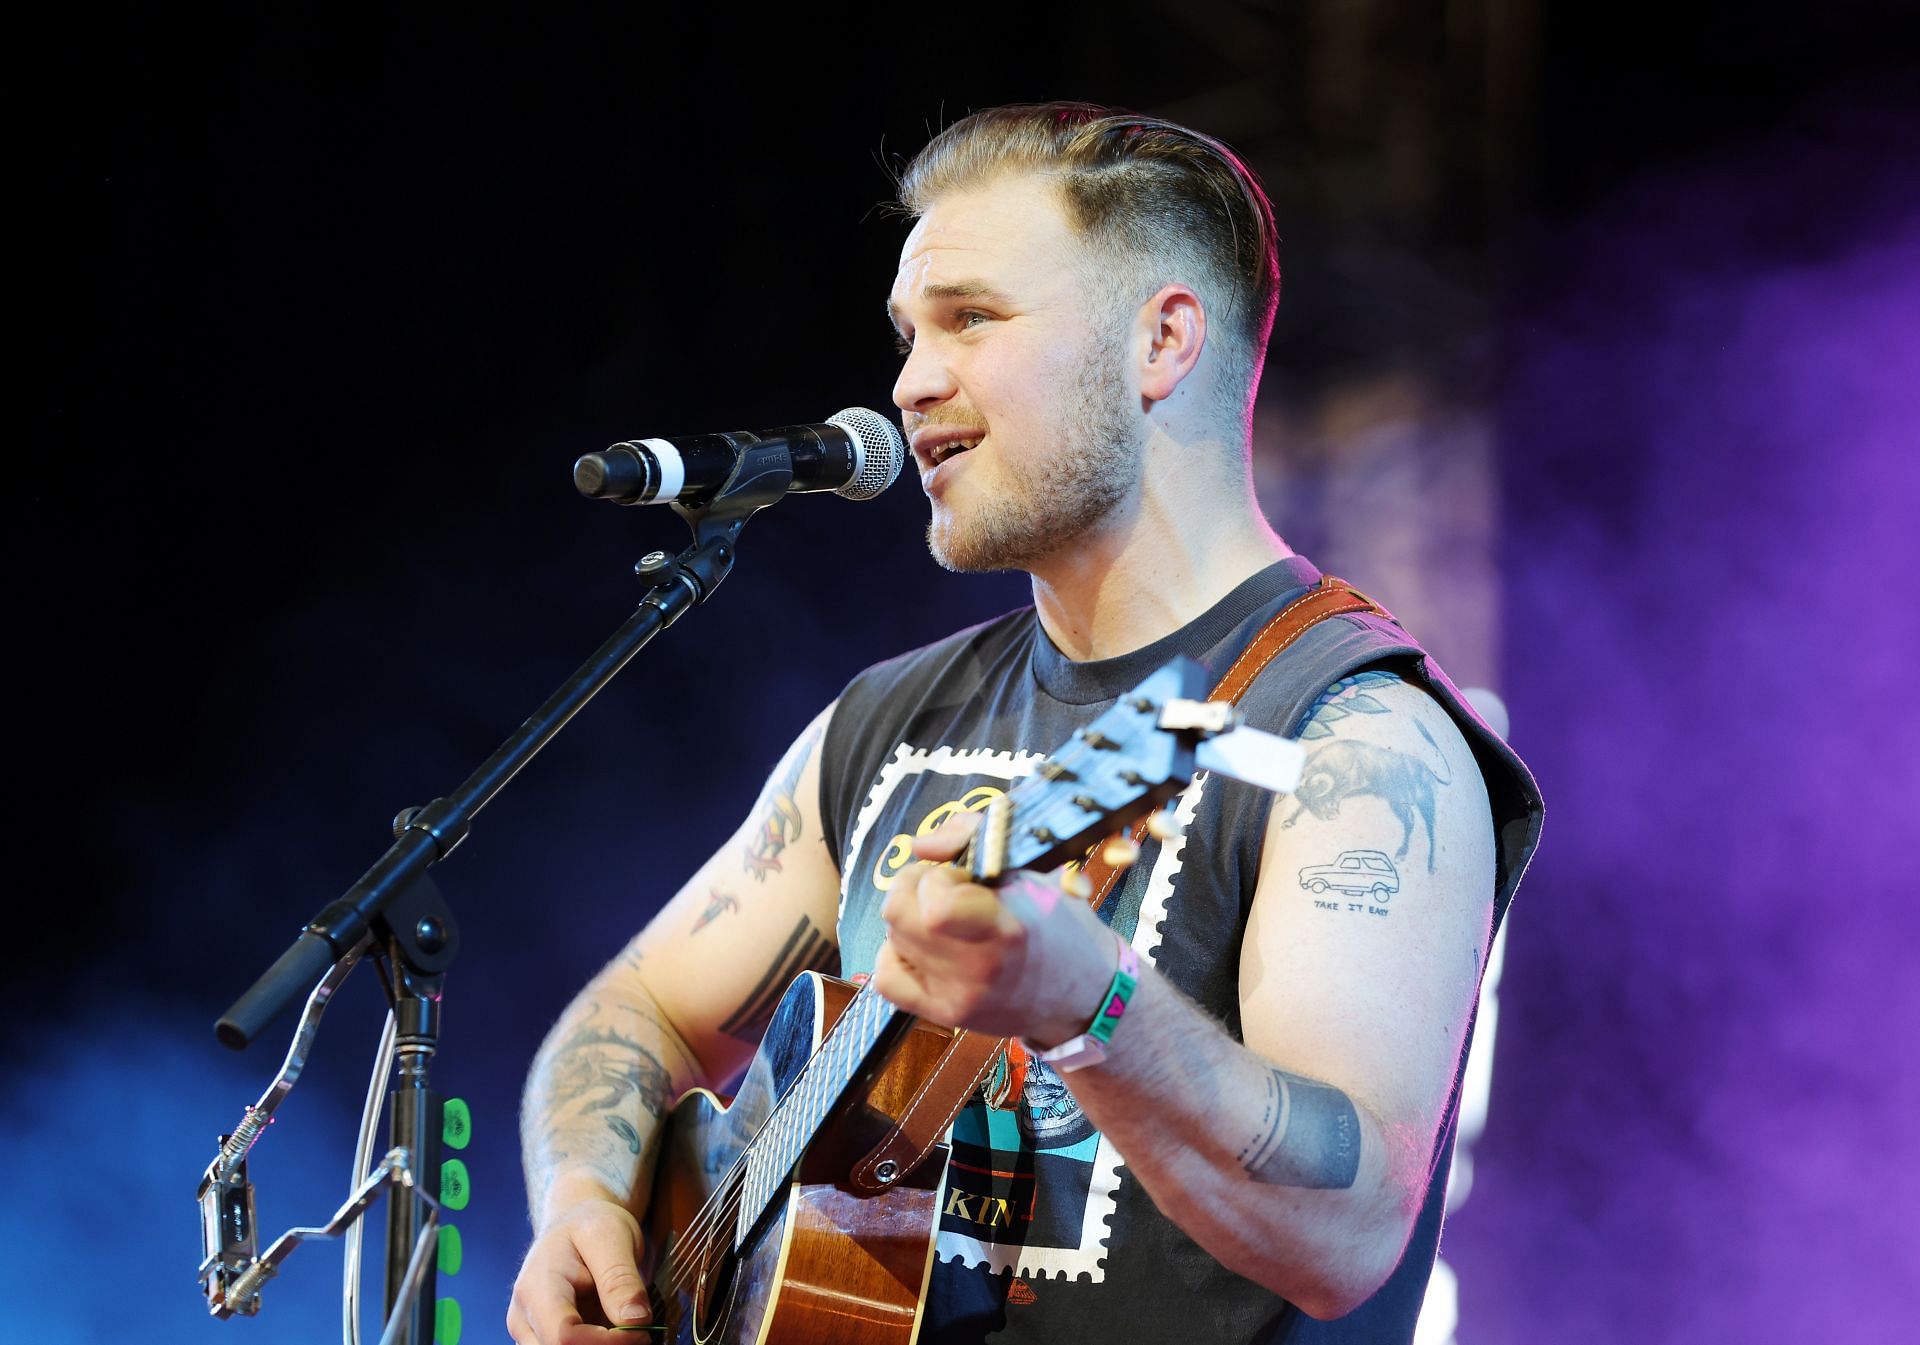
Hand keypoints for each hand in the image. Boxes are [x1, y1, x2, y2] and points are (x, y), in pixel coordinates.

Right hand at [507, 1196, 651, 1343]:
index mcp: (537, 1289)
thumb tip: (636, 1320)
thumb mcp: (611, 1236)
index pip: (564, 1336)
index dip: (605, 1343)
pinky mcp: (546, 1339)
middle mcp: (525, 1318)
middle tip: (642, 1332)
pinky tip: (617, 1331)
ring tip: (629, 1328)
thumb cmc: (590, 1224)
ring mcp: (532, 1332)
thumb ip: (620, 1279)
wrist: (574, 1223)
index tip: (642, 1332)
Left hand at [871, 814, 1117, 1044]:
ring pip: (891, 938)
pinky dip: (898, 955)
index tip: (962, 879)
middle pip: (897, 913)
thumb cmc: (1058, 926)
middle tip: (949, 891)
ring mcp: (956, 997)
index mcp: (1005, 930)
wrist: (1081, 996)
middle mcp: (976, 969)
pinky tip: (928, 948)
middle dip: (917, 887)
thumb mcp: (1031, 870)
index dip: (938, 878)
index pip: (935, 905)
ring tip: (948, 921)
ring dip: (911, 919)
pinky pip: (886, 977)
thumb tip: (919, 845)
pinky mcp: (942, 1015)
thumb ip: (972, 836)